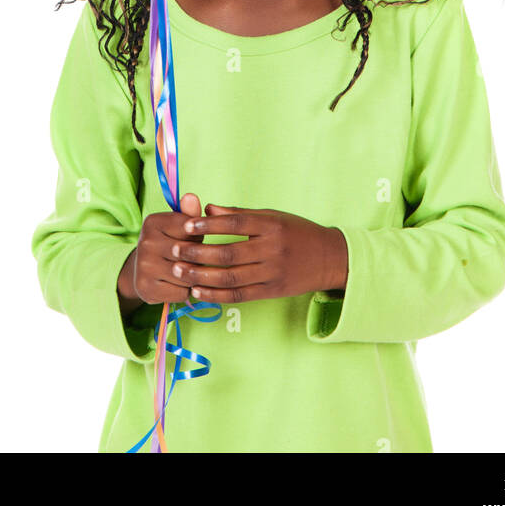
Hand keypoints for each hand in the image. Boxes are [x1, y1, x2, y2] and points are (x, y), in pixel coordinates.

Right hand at [123, 192, 206, 307]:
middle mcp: (145, 242)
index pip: (189, 228)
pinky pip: (182, 292)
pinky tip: (178, 284)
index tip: (192, 239)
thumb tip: (191, 197)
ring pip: (188, 274)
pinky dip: (185, 290)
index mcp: (153, 222)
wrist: (142, 271)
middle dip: (198, 258)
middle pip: (189, 253)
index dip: (197, 237)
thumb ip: (189, 214)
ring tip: (188, 271)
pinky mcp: (147, 289)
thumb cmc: (168, 244)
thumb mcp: (177, 226)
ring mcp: (144, 266)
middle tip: (194, 259)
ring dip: (194, 276)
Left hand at [164, 203, 347, 304]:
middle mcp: (272, 249)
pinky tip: (198, 292)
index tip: (187, 226)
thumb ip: (239, 213)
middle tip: (175, 252)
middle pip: (229, 254)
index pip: (235, 224)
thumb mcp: (272, 215)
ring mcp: (272, 273)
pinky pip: (240, 296)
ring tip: (180, 273)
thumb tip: (207, 209)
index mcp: (271, 225)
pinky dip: (216, 295)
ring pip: (231, 278)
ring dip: (202, 277)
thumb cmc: (296, 231)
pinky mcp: (272, 292)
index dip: (209, 226)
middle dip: (199, 254)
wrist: (328, 258)